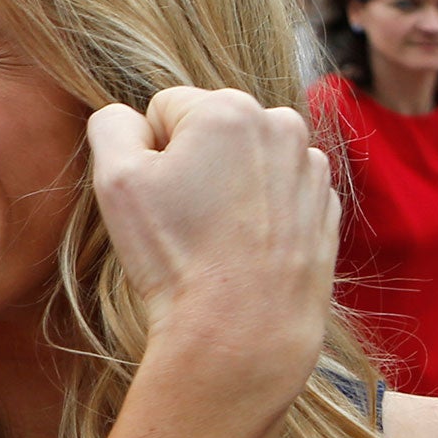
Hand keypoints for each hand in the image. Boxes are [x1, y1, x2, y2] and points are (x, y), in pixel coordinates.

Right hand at [88, 87, 336, 377]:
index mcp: (227, 108)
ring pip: (245, 160)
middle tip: (183, 219)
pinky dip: (259, 212)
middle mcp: (280, 124)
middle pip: (210, 129)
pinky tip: (244, 249)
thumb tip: (130, 119)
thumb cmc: (174, 254)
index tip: (158, 196)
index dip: (148, 153)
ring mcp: (309, 167)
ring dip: (227, 185)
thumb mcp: (115, 180)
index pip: (164, 109)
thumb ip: (112, 125)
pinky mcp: (324, 206)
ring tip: (214, 238)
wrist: (241, 329)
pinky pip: (277, 192)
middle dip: (192, 162)